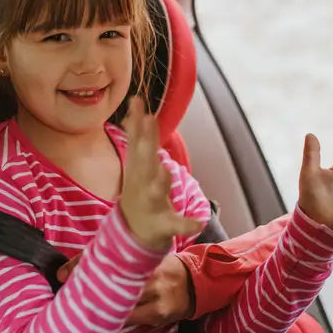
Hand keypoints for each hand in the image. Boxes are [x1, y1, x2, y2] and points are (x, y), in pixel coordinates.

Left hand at [57, 253, 193, 325]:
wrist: (194, 284)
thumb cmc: (164, 267)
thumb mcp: (145, 257)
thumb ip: (122, 258)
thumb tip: (84, 261)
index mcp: (144, 257)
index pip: (108, 259)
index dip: (83, 264)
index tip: (61, 273)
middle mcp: (149, 276)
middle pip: (111, 282)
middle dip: (89, 289)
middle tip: (65, 293)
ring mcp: (155, 297)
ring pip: (120, 305)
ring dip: (100, 307)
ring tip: (78, 309)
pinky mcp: (158, 315)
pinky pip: (131, 319)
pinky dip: (117, 320)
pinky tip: (103, 321)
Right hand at [119, 97, 204, 250]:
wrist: (133, 230)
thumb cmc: (139, 189)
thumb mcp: (135, 161)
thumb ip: (137, 135)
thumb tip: (137, 102)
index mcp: (138, 168)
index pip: (137, 141)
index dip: (136, 122)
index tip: (137, 102)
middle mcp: (143, 182)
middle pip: (144, 162)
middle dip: (146, 146)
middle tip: (148, 122)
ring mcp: (152, 203)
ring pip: (155, 190)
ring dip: (160, 180)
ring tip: (165, 171)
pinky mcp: (164, 224)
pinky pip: (176, 224)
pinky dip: (187, 224)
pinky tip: (198, 223)